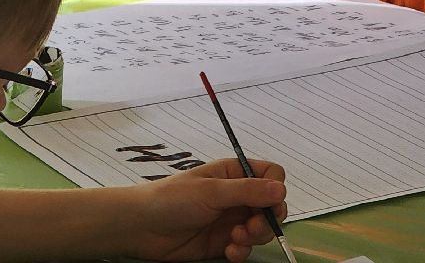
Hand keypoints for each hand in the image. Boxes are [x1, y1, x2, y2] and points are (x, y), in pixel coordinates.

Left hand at [122, 158, 287, 261]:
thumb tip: (281, 190)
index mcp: (234, 173)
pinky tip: (229, 250)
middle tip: (251, 227)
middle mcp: (236, 195)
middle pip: (272, 205)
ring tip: (235, 239)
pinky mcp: (224, 242)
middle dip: (268, 219)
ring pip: (262, 229)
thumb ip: (247, 191)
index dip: (275, 188)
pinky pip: (246, 248)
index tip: (268, 202)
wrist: (143, 227)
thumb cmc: (173, 199)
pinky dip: (242, 251)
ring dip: (255, 236)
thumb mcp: (211, 191)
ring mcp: (231, 219)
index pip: (271, 175)